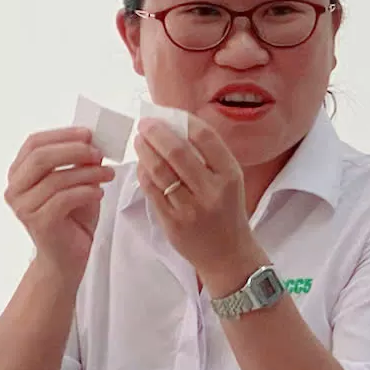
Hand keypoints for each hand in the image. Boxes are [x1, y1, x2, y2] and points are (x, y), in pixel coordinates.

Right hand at [4, 127, 113, 283]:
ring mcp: (24, 207)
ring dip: (87, 172)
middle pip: (41, 157)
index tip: (88, 133)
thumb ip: (77, 161)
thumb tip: (91, 139)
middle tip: (99, 153)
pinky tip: (99, 193)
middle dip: (74, 150)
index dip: (62, 134)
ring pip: (56, 178)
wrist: (67, 257)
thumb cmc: (71, 218)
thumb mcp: (75, 182)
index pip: (34, 143)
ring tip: (108, 174)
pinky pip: (64, 198)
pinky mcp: (39, 222)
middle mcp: (15, 189)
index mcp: (19, 174)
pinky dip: (86, 191)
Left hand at [136, 116, 263, 294]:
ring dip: (144, 150)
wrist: (228, 255)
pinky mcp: (172, 223)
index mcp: (230, 176)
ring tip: (139, 141)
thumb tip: (176, 124)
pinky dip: (143, 173)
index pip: (205, 137)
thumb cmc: (227, 212)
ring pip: (159, 171)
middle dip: (156, 132)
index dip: (182, 120)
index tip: (168, 114)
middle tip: (145, 124)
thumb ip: (209, 156)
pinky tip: (141, 165)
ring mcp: (191, 209)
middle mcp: (212, 191)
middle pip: (177, 152)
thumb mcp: (230, 181)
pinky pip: (151, 190)